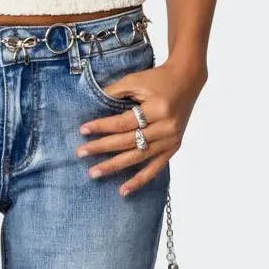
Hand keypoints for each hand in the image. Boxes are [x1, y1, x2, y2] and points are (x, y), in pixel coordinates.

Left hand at [74, 58, 206, 195]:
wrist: (187, 79)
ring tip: (94, 173)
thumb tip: (91, 105)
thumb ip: (114, 92)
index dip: (102, 127)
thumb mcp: (136, 80)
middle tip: (81, 153)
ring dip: (115, 166)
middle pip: (128, 142)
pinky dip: (139, 180)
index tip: (82, 130)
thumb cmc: (159, 79)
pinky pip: (155, 168)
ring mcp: (171, 140)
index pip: (123, 123)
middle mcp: (166, 127)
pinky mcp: (173, 147)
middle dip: (102, 148)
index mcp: (157, 109)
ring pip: (138, 157)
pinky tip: (124, 190)